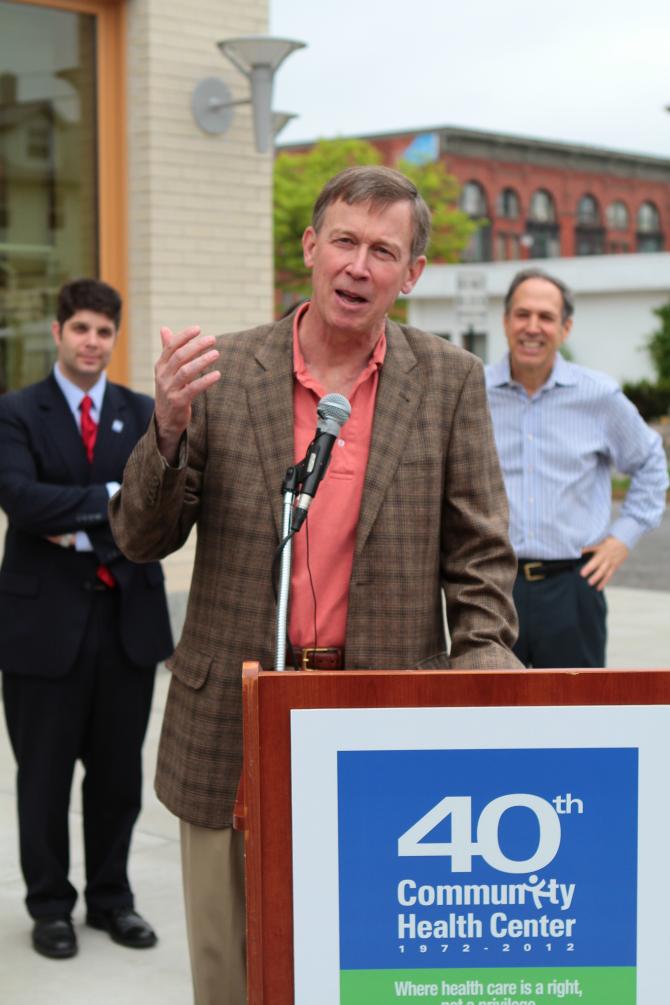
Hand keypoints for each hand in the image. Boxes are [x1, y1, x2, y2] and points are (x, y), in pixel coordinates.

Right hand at [155, 325, 219, 462]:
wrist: (165, 420)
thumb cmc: (170, 390)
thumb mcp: (166, 371)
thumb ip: (168, 350)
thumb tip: (164, 328)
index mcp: (160, 366)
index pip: (170, 347)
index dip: (184, 336)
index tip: (198, 329)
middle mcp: (163, 376)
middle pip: (179, 356)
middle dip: (196, 346)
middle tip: (212, 340)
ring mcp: (169, 389)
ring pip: (185, 371)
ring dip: (202, 361)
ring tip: (216, 354)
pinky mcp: (178, 402)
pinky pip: (193, 389)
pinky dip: (205, 381)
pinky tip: (217, 374)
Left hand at [580, 536, 628, 590]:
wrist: (625, 541)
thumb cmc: (609, 540)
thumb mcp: (599, 540)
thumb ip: (589, 546)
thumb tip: (578, 550)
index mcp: (601, 549)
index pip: (593, 554)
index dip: (587, 558)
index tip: (581, 565)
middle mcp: (606, 557)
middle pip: (598, 564)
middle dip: (591, 570)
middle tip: (583, 575)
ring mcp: (611, 562)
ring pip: (604, 572)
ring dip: (597, 578)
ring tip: (590, 583)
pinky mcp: (614, 566)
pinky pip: (609, 575)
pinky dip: (604, 582)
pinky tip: (599, 587)